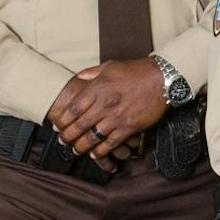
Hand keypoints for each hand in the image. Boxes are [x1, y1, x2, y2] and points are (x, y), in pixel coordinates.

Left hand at [48, 59, 166, 162]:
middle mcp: (105, 103)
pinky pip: (111, 142)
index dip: (63, 119)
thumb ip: (91, 73)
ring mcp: (117, 116)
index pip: (74, 107)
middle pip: (80, 124)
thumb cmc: (136, 71)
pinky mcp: (129, 126)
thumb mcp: (110, 66)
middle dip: (68, 135)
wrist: (162, 78)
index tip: (57, 125)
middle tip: (62, 141)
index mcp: (98, 88)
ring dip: (81, 146)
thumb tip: (78, 78)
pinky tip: (95, 153)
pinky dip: (101, 150)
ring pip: (93, 136)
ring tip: (75, 150)